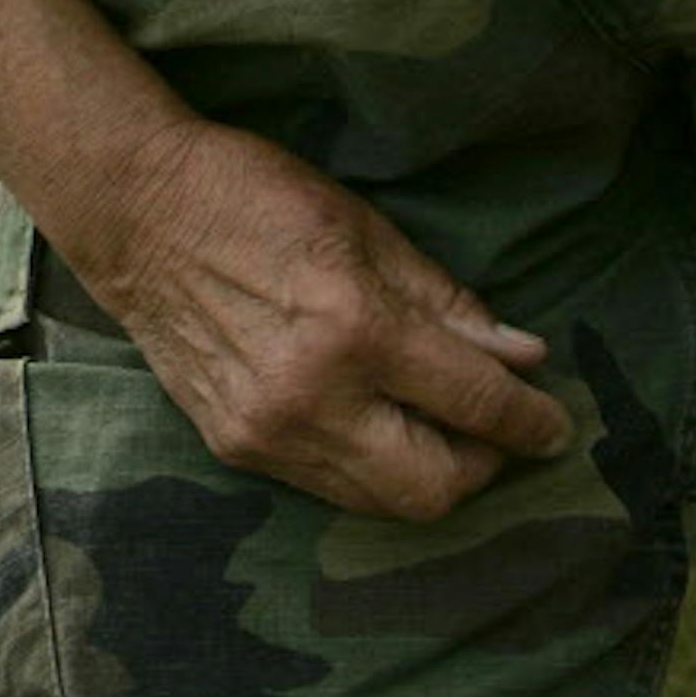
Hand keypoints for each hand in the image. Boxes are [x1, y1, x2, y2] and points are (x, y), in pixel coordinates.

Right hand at [72, 115, 569, 522]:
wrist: (139, 212)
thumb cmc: (258, 195)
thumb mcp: (364, 226)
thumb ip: (445, 300)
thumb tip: (522, 355)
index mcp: (353, 324)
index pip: (470, 399)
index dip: (527, 419)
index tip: (556, 425)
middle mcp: (312, 395)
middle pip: (432, 487)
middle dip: (483, 466)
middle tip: (500, 431)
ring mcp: (269, 432)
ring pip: (381, 502)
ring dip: (429, 475)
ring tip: (446, 431)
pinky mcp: (236, 448)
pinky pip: (329, 486)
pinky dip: (371, 468)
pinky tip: (380, 425)